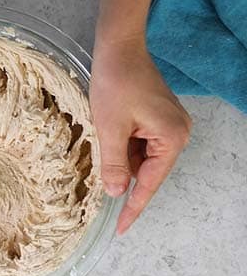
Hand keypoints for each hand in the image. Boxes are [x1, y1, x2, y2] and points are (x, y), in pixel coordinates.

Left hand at [89, 36, 191, 234]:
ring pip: (141, 156)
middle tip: (97, 179)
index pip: (149, 183)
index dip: (133, 207)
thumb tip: (115, 193)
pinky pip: (140, 142)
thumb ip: (113, 163)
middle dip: (122, 173)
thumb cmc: (115, 83)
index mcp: (171, 138)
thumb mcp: (109, 126)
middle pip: (147, 169)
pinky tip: (108, 135)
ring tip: (101, 137)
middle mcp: (178, 133)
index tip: (120, 228)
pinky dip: (123, 145)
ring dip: (120, 156)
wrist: (119, 47)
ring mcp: (170, 124)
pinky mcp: (159, 116)